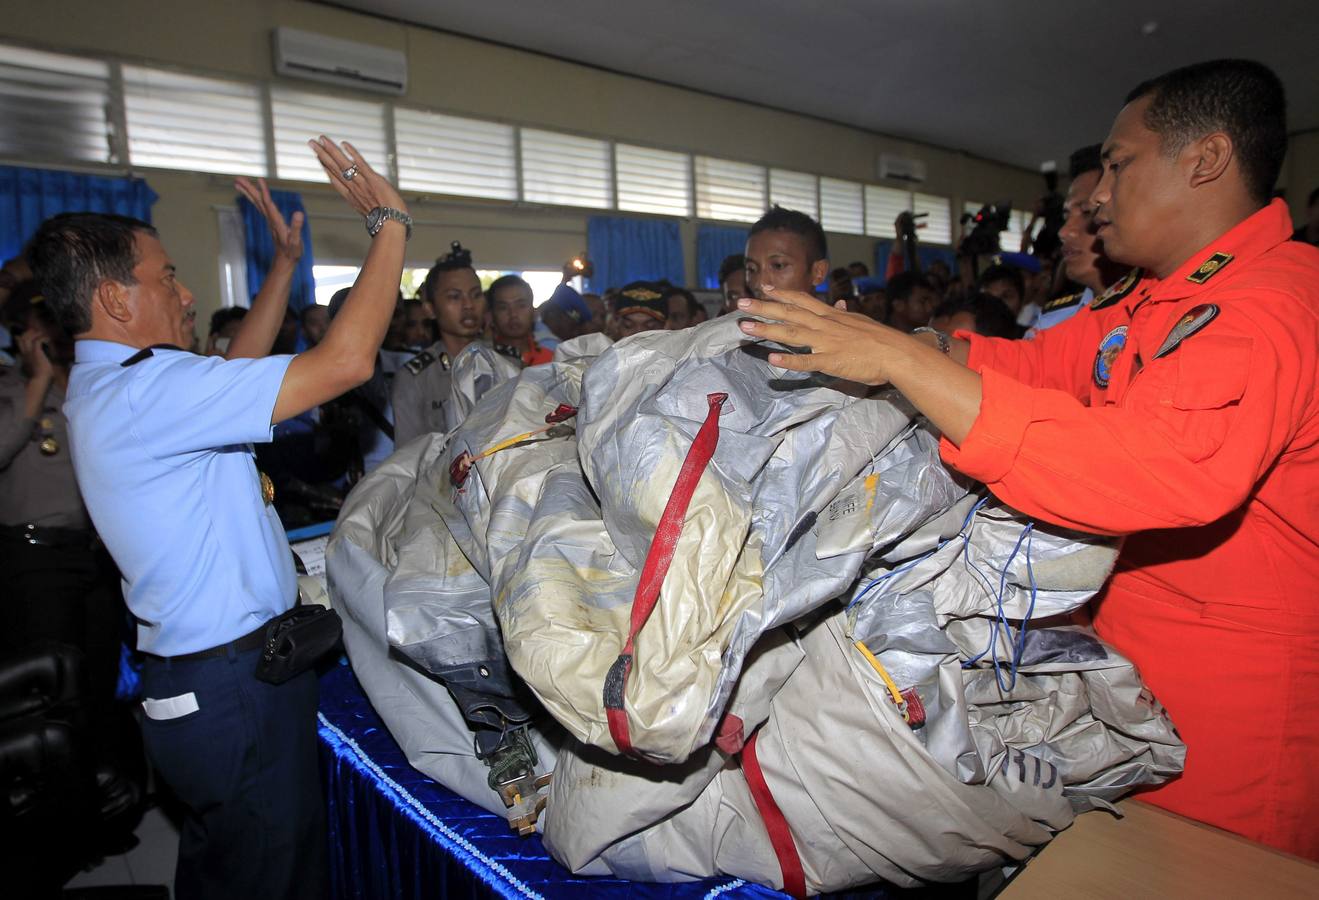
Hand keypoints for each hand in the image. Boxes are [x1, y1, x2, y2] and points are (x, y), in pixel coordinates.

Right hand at [17, 329, 53, 381]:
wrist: (41, 380)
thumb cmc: (42, 375)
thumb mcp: (40, 365)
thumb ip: (42, 359)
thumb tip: (48, 355)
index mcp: (25, 356)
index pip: (21, 342)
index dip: (26, 336)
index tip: (34, 334)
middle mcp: (26, 353)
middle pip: (22, 338)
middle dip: (29, 333)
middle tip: (39, 332)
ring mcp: (30, 352)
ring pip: (27, 338)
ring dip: (36, 334)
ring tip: (43, 334)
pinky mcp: (36, 352)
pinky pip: (38, 341)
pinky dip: (43, 338)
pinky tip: (48, 339)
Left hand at [236, 177, 302, 263]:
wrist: (285, 260)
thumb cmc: (292, 252)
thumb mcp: (296, 241)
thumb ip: (296, 227)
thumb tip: (298, 213)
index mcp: (276, 221)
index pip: (268, 203)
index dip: (264, 191)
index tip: (259, 179)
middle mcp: (270, 219)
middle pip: (258, 201)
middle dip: (249, 189)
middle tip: (238, 178)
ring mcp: (269, 220)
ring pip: (257, 203)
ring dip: (248, 192)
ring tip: (237, 182)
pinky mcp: (270, 221)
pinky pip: (260, 206)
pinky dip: (254, 198)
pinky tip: (251, 193)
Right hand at [307, 136, 405, 218]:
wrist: (392, 225)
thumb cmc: (385, 221)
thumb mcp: (369, 211)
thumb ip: (364, 203)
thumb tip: (363, 200)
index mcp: (351, 196)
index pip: (334, 178)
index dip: (325, 167)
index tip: (318, 157)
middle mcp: (353, 188)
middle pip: (333, 168)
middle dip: (321, 154)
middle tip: (311, 142)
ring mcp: (361, 183)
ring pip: (342, 163)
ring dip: (331, 149)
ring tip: (321, 138)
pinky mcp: (372, 179)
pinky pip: (360, 163)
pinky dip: (352, 153)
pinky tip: (343, 143)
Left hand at [736, 287, 915, 385]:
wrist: (897, 352)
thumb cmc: (881, 339)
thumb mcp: (860, 321)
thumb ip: (845, 315)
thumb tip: (840, 305)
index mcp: (832, 315)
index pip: (802, 300)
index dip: (781, 294)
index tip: (763, 287)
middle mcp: (825, 325)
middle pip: (789, 313)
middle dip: (764, 308)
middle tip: (740, 304)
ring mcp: (827, 342)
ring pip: (792, 333)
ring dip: (767, 330)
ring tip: (745, 327)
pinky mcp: (831, 361)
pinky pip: (807, 361)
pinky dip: (789, 360)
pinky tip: (772, 359)